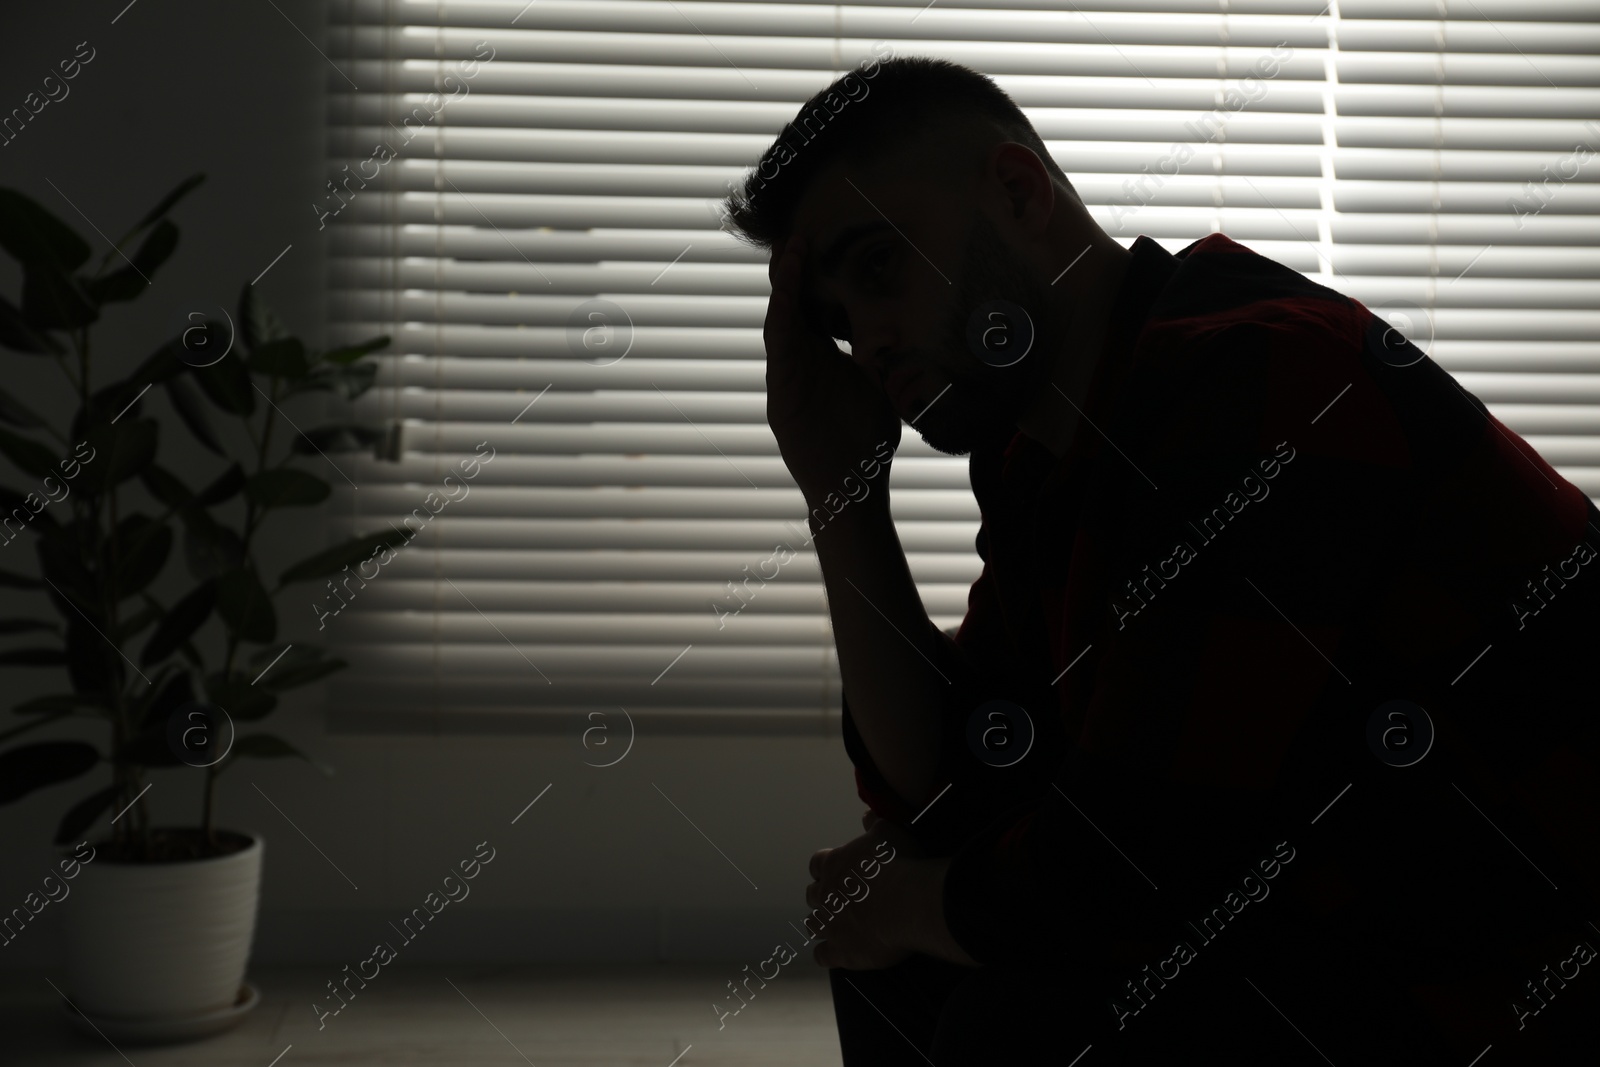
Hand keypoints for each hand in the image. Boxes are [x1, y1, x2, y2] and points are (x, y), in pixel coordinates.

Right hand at [764, 233, 901, 506]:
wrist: (853, 486)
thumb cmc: (866, 442)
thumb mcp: (881, 386)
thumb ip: (883, 355)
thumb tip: (901, 323)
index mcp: (823, 357)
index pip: (815, 306)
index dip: (815, 274)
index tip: (822, 239)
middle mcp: (802, 362)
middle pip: (793, 306)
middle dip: (793, 270)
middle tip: (797, 232)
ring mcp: (789, 376)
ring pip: (782, 321)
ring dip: (786, 286)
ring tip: (791, 251)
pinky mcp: (782, 395)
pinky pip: (780, 349)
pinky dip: (782, 319)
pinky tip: (786, 295)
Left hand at [804, 813, 979, 969]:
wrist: (906, 903)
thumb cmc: (899, 864)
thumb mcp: (888, 833)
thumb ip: (873, 825)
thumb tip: (866, 815)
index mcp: (834, 864)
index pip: (817, 864)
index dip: (827, 869)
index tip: (838, 872)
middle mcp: (825, 894)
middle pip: (812, 895)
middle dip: (823, 897)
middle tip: (841, 900)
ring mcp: (830, 925)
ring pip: (813, 925)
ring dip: (822, 925)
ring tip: (837, 927)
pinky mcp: (840, 952)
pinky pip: (821, 956)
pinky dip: (826, 954)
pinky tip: (835, 954)